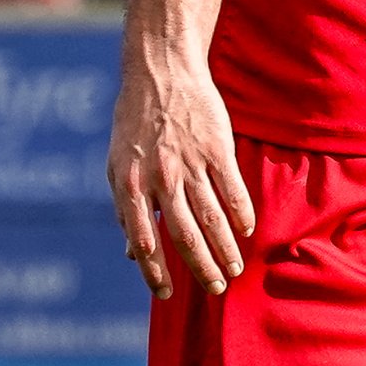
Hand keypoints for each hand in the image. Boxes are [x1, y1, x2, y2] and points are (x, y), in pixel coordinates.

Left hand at [109, 40, 255, 298]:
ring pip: (211, 217)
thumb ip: (126, 209)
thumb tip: (132, 253)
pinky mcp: (216, 148)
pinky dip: (241, 213)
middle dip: (200, 267)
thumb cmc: (135, 123)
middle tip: (216, 288)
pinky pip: (232, 189)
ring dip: (225, 248)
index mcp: (130, 184)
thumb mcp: (119, 165)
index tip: (167, 294)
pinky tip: (246, 231)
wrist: (160, 72)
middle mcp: (160, 178)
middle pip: (184, 234)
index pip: (143, 239)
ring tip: (235, 270)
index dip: (155, 271)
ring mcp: (190, 163)